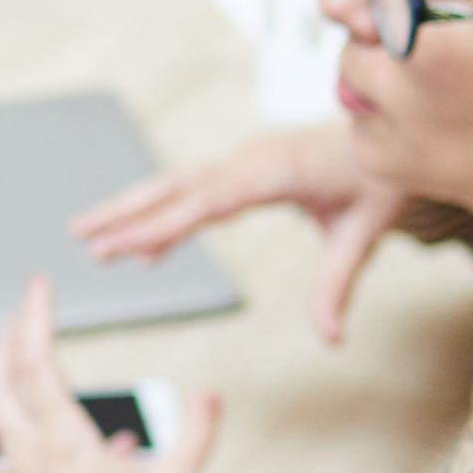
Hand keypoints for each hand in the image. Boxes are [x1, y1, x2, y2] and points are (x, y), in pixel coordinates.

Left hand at [0, 278, 223, 472]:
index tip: (38, 285)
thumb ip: (196, 435)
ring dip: (10, 380)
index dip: (33, 319)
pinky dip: (44, 425)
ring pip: (4, 417)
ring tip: (31, 360)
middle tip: (18, 316)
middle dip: (4, 344)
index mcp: (66, 443)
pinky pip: (29, 449)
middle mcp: (37, 457)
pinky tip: (101, 441)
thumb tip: (212, 396)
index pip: (37, 365)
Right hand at [73, 123, 407, 343]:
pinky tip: (145, 249)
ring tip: (87, 235)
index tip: (124, 247)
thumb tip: (332, 340)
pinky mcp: (245, 168)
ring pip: (177, 186)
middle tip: (80, 237)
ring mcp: (244, 161)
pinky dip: (165, 216)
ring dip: (132, 209)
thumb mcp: (364, 233)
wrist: (392, 131)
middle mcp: (250, 160)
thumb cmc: (379, 179)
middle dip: (125, 212)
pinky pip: (195, 193)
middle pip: (176, 187)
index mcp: (274, 171)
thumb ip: (338, 286)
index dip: (163, 225)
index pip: (207, 201)